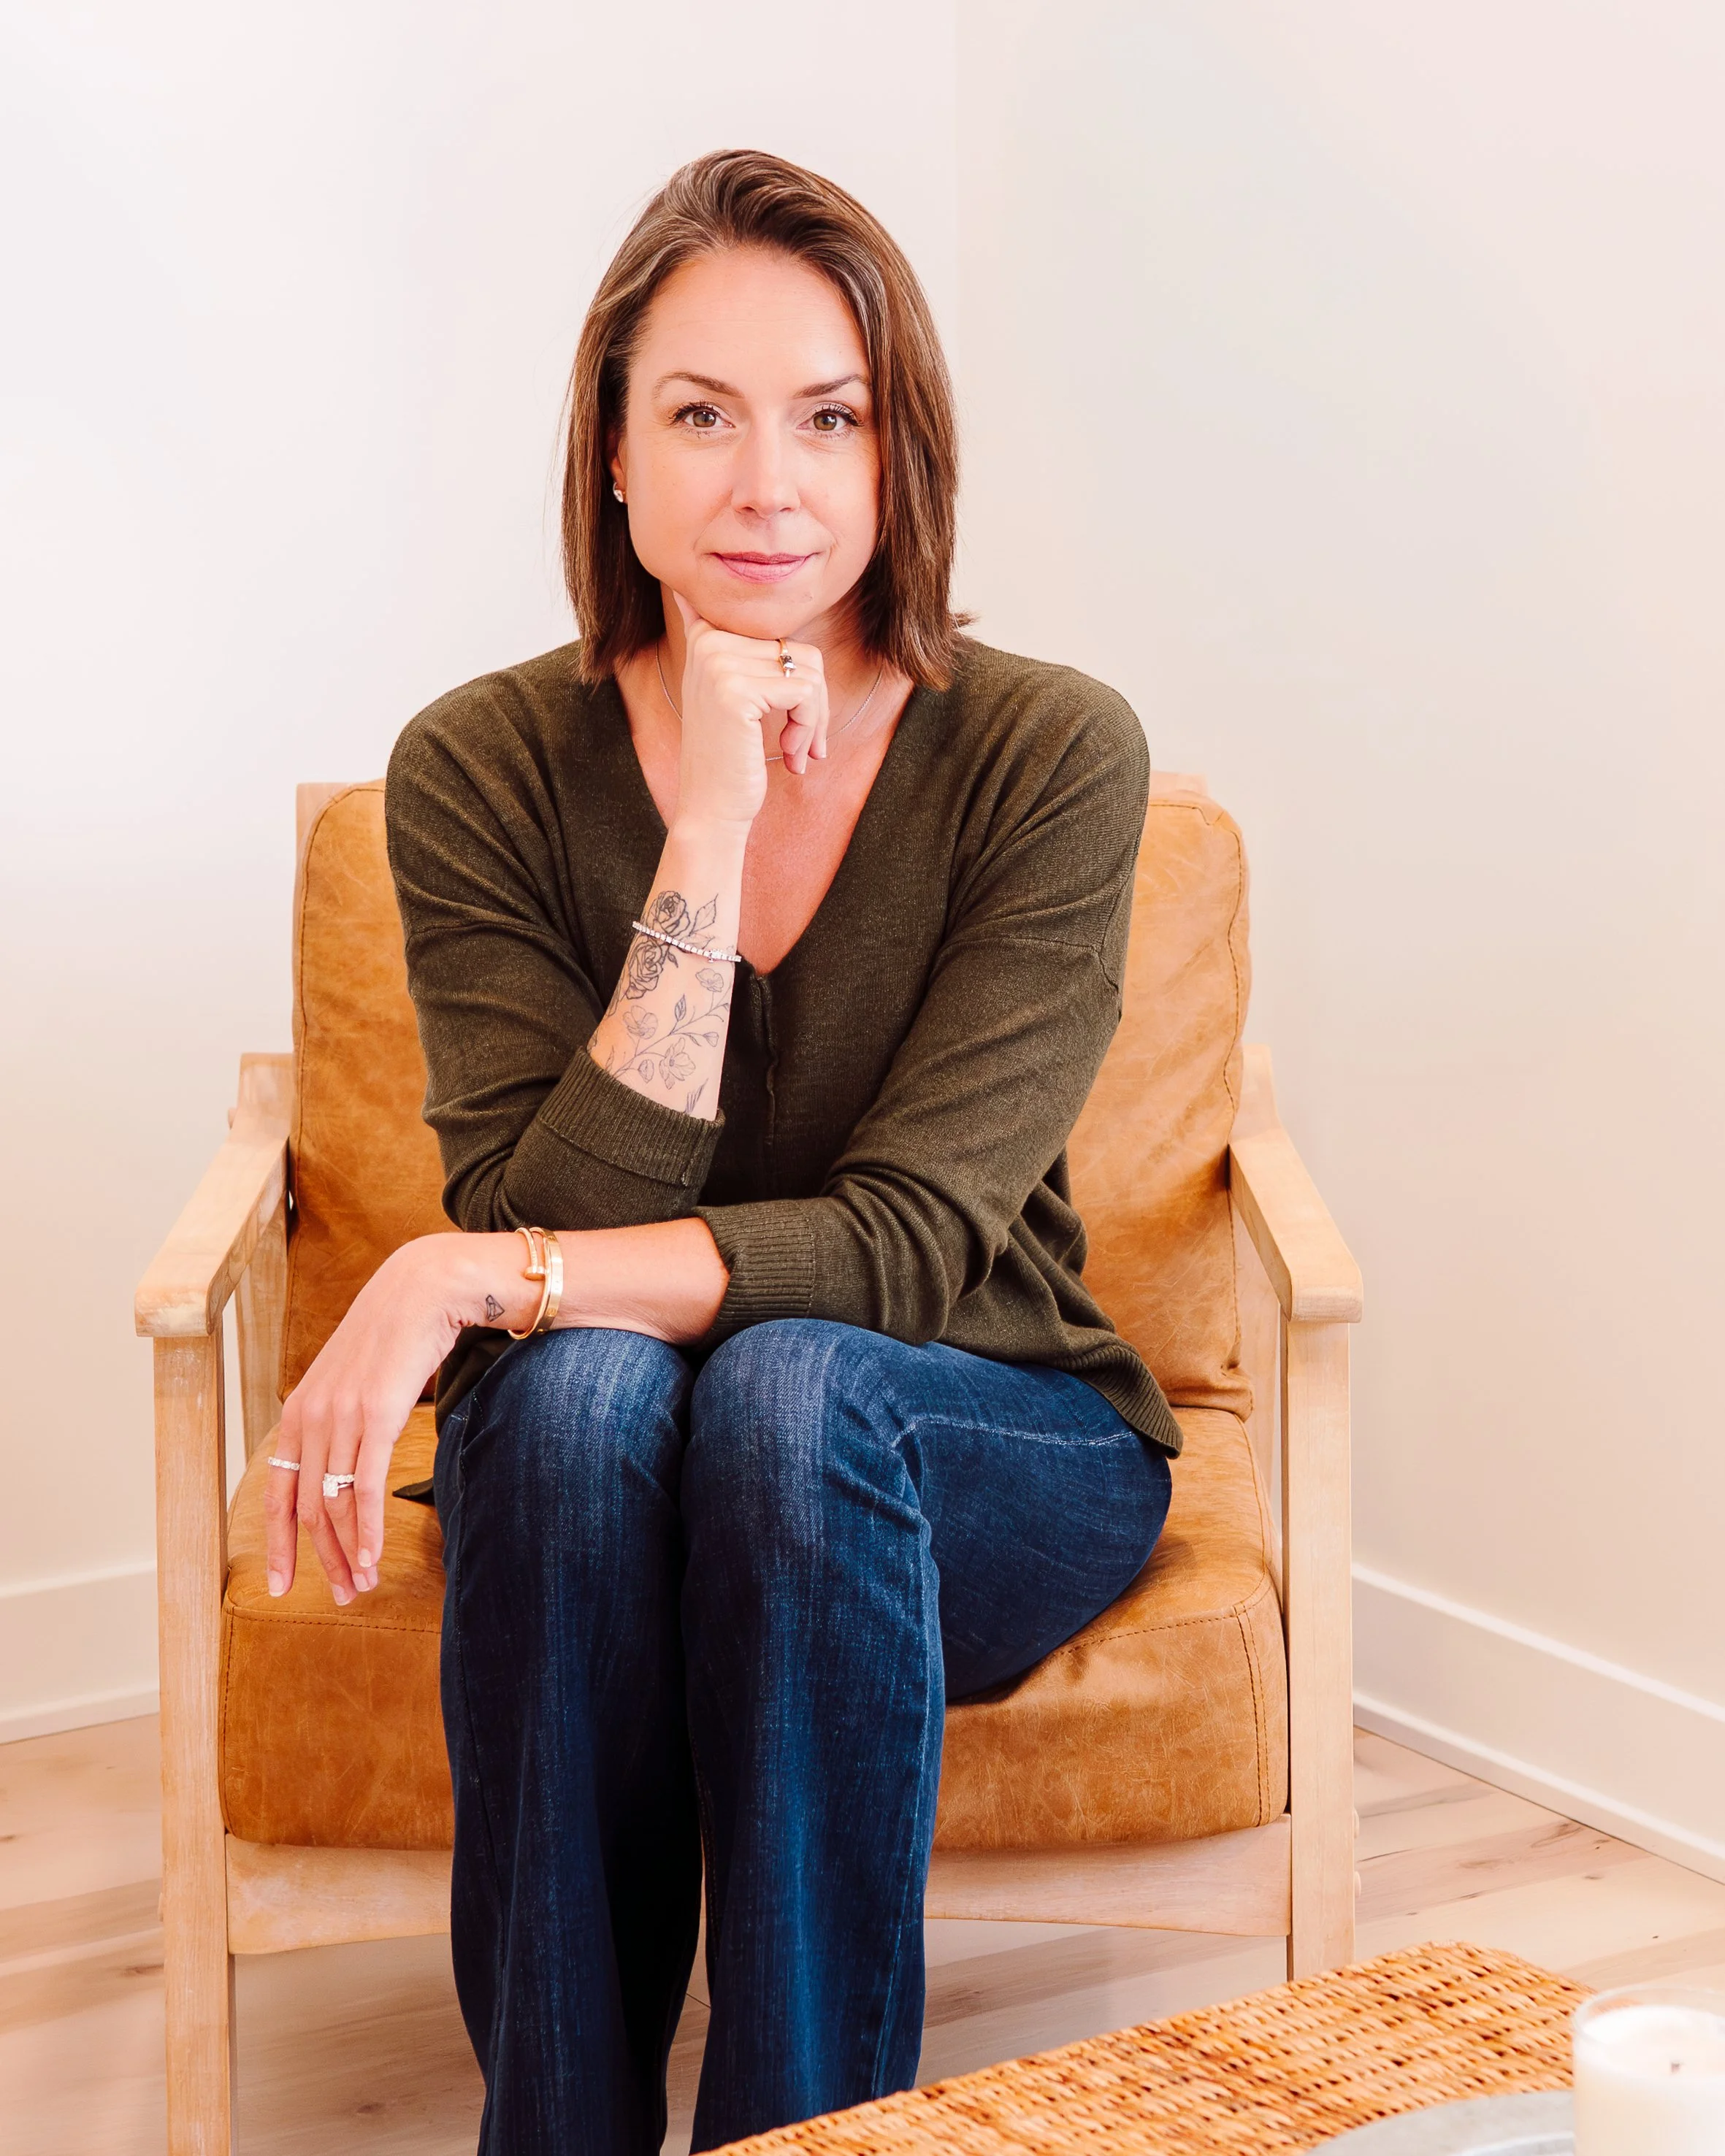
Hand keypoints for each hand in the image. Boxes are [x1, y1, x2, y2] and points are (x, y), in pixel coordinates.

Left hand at [266, 1236, 480, 1604]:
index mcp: (299, 1412)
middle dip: (322, 1559)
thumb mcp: (355, 1379)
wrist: (425, 1287)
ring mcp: (342, 1416)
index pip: (277, 1492)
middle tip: (341, 1595)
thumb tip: (347, 1460)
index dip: (278, 1544)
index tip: (283, 1585)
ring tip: (363, 1585)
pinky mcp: (377, 1414)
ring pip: (336, 1504)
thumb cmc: (396, 1334)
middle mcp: (311, 1417)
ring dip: (349, 1552)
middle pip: (308, 1508)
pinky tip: (373, 1557)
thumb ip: (342, 1418)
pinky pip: (366, 1486)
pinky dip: (367, 1529)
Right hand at [671, 592, 829, 830]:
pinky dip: (808, 728)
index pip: (781, 634)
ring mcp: (719, 664)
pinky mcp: (736, 691)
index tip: (784, 719)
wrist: (711, 809)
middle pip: (801, 652)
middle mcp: (708, 642)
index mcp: (706, 637)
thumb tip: (695, 595)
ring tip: (796, 750)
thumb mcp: (726, 694)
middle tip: (803, 743)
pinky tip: (789, 756)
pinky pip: (805, 692)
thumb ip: (729, 648)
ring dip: (814, 718)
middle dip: (814, 703)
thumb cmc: (730, 757)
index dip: (796, 679)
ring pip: (809, 671)